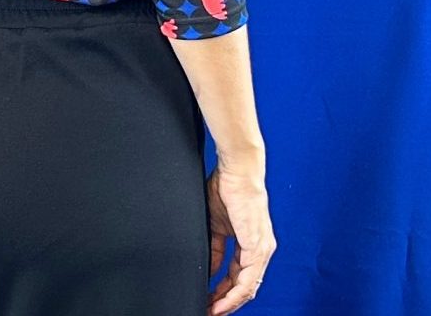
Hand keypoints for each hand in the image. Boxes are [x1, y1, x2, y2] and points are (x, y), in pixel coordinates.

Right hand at [206, 163, 277, 312]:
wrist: (237, 169)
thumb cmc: (227, 187)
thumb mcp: (216, 223)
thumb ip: (215, 247)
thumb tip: (211, 267)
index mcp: (251, 243)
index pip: (239, 275)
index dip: (225, 290)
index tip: (209, 299)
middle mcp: (261, 249)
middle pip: (245, 286)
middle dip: (226, 301)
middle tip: (210, 310)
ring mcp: (261, 249)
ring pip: (248, 287)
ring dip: (230, 302)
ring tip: (213, 310)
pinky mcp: (257, 246)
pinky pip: (248, 278)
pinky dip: (234, 293)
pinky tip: (222, 299)